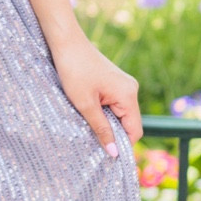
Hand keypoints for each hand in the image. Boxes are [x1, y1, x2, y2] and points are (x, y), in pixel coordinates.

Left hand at [51, 33, 141, 151]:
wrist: (66, 42)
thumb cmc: (74, 71)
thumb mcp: (85, 105)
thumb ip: (101, 129)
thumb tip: (114, 153)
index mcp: (128, 95)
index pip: (134, 131)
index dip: (122, 146)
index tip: (107, 158)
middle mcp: (131, 89)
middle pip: (128, 123)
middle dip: (113, 135)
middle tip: (92, 144)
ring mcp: (123, 85)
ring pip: (119, 114)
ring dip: (106, 123)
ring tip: (87, 126)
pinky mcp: (113, 82)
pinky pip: (113, 104)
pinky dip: (103, 112)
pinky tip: (87, 113)